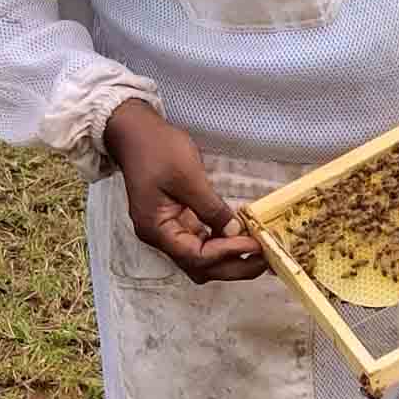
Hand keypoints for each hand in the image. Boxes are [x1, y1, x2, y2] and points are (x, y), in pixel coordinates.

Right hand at [102, 101, 266, 282]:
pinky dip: (222, 242)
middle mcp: (160, 236)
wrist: (135, 132)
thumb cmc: (157, 149)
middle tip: (264, 260)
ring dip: (229, 258)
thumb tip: (235, 231)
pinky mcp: (177, 220)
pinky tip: (242, 236)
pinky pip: (201, 240)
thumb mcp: (188, 176)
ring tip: (258, 251)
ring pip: (201, 258)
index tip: (254, 244)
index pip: (195, 255)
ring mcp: (168, 229)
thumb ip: (211, 208)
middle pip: (199, 266)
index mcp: (156, 229)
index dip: (227, 253)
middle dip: (232, 266)